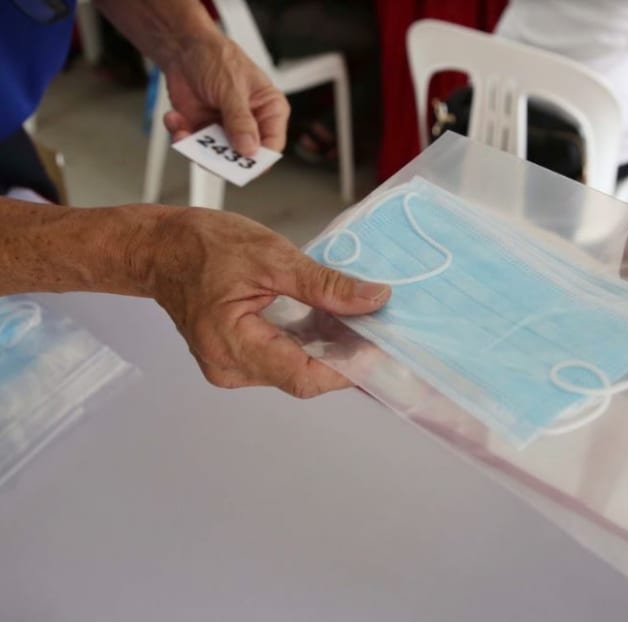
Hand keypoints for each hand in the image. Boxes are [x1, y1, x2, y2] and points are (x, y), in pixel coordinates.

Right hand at [146, 208, 390, 396]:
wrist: (158, 248)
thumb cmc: (199, 246)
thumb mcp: (271, 256)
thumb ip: (325, 285)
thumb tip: (372, 299)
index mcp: (231, 345)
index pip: (304, 376)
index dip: (348, 368)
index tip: (379, 349)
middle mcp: (229, 367)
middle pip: (302, 377)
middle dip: (343, 355)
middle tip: (375, 328)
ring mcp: (230, 367)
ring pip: (295, 370)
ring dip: (328, 349)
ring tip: (354, 320)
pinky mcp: (236, 358)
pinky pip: (282, 360)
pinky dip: (308, 343)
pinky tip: (327, 321)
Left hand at [162, 33, 288, 154]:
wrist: (183, 48)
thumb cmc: (216, 57)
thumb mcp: (232, 87)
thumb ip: (240, 120)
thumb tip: (248, 147)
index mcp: (268, 111)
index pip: (272, 145)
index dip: (260, 159)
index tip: (243, 162)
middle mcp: (249, 124)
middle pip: (244, 156)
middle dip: (223, 156)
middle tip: (209, 152)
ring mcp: (225, 129)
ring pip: (216, 156)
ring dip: (196, 147)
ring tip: (184, 131)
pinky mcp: (203, 130)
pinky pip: (194, 147)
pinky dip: (181, 137)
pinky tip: (176, 119)